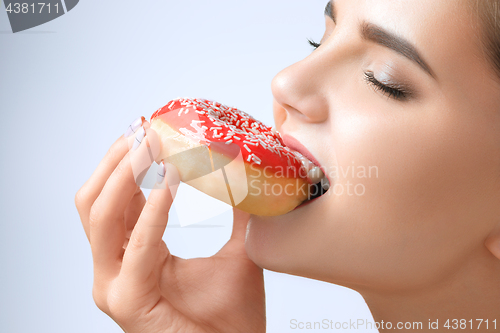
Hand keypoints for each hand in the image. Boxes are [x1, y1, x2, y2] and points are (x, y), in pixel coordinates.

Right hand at [75, 119, 265, 332]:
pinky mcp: (127, 301)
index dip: (127, 162)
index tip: (148, 129)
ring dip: (125, 176)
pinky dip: (151, 212)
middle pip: (95, 202)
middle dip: (118, 161)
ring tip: (152, 145)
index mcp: (133, 253)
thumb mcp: (235, 253)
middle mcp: (115, 267)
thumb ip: (235, 216)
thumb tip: (247, 176)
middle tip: (145, 129)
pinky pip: (135, 247)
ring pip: (100, 217)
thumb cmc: (232, 314)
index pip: (116, 199)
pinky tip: (169, 182)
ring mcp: (115, 285)